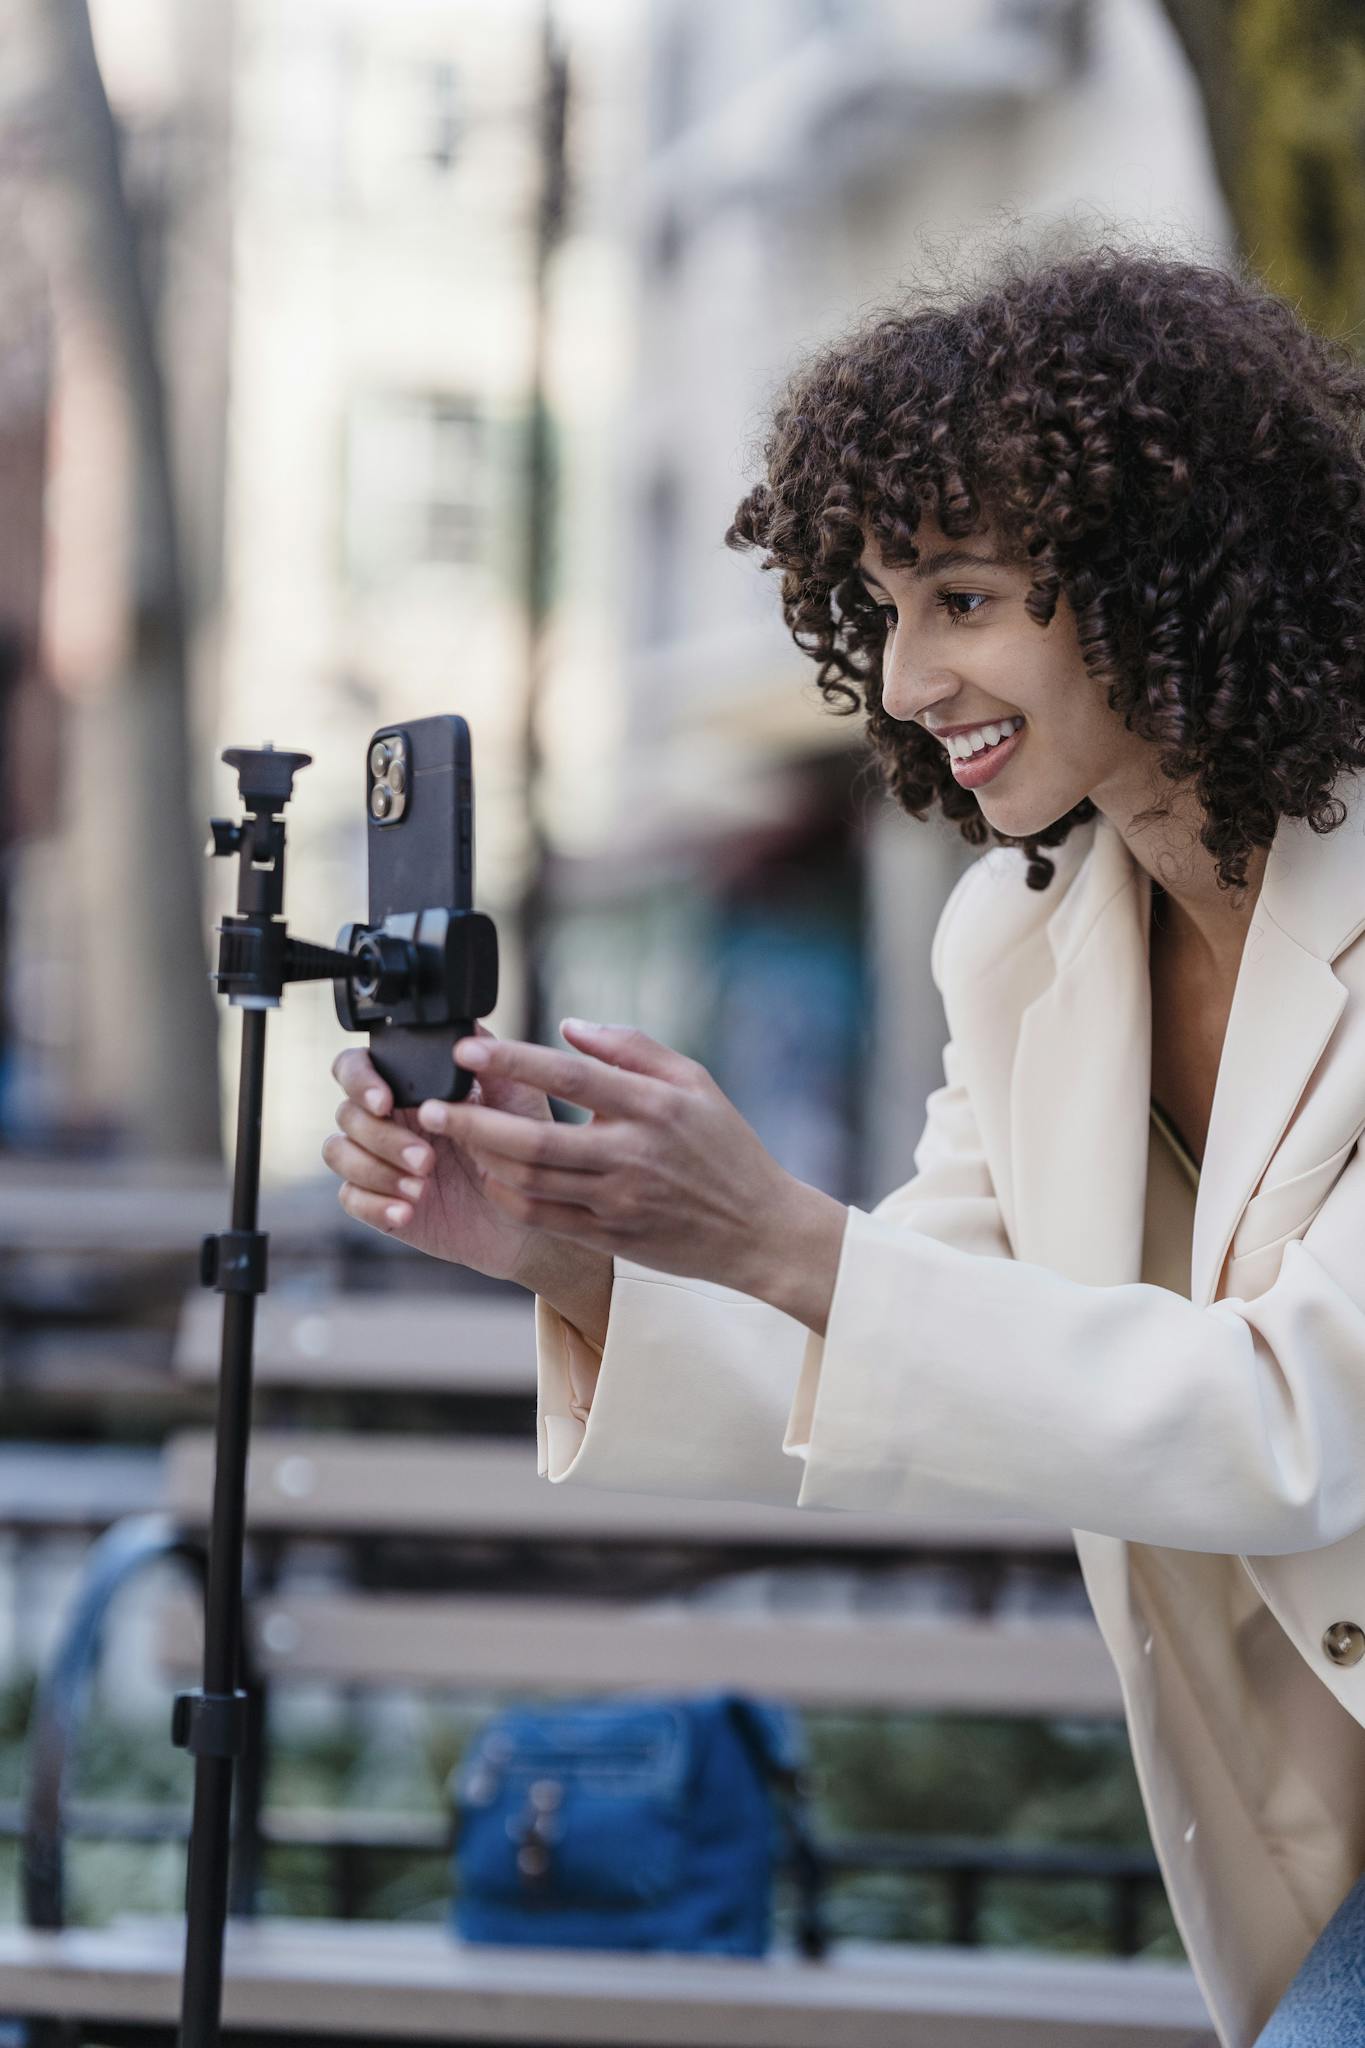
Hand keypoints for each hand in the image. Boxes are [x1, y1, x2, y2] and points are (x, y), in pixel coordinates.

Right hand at [324, 1023, 562, 1285]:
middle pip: (347, 1112)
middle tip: (427, 1159)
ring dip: (375, 1169)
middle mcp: (389, 1120)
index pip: (356, 1067)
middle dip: (382, 1136)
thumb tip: (465, 1032)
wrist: (530, 1214)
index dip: (359, 1079)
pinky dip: (375, 1205)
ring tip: (420, 1187)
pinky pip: (349, 1197)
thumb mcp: (516, 1100)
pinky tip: (407, 1212)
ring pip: (338, 1152)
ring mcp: (379, 1160)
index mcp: (411, 1088)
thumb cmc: (524, 1150)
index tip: (384, 1101)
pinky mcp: (378, 1200)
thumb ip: (488, 1062)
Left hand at [414, 1019, 843, 1308]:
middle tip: (427, 1107)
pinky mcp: (611, 1236)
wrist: (757, 1228)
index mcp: (654, 1107)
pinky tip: (489, 1173)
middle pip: (534, 1140)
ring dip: (481, 1159)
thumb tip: (567, 1027)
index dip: (513, 1062)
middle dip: (471, 1122)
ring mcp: (619, 1201)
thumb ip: (631, 1048)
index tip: (467, 1051)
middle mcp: (632, 1155)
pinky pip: (544, 1217)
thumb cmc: (724, 1146)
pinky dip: (508, 1196)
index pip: (570, 1077)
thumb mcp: (693, 1080)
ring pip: (530, 1183)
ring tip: (451, 1135)